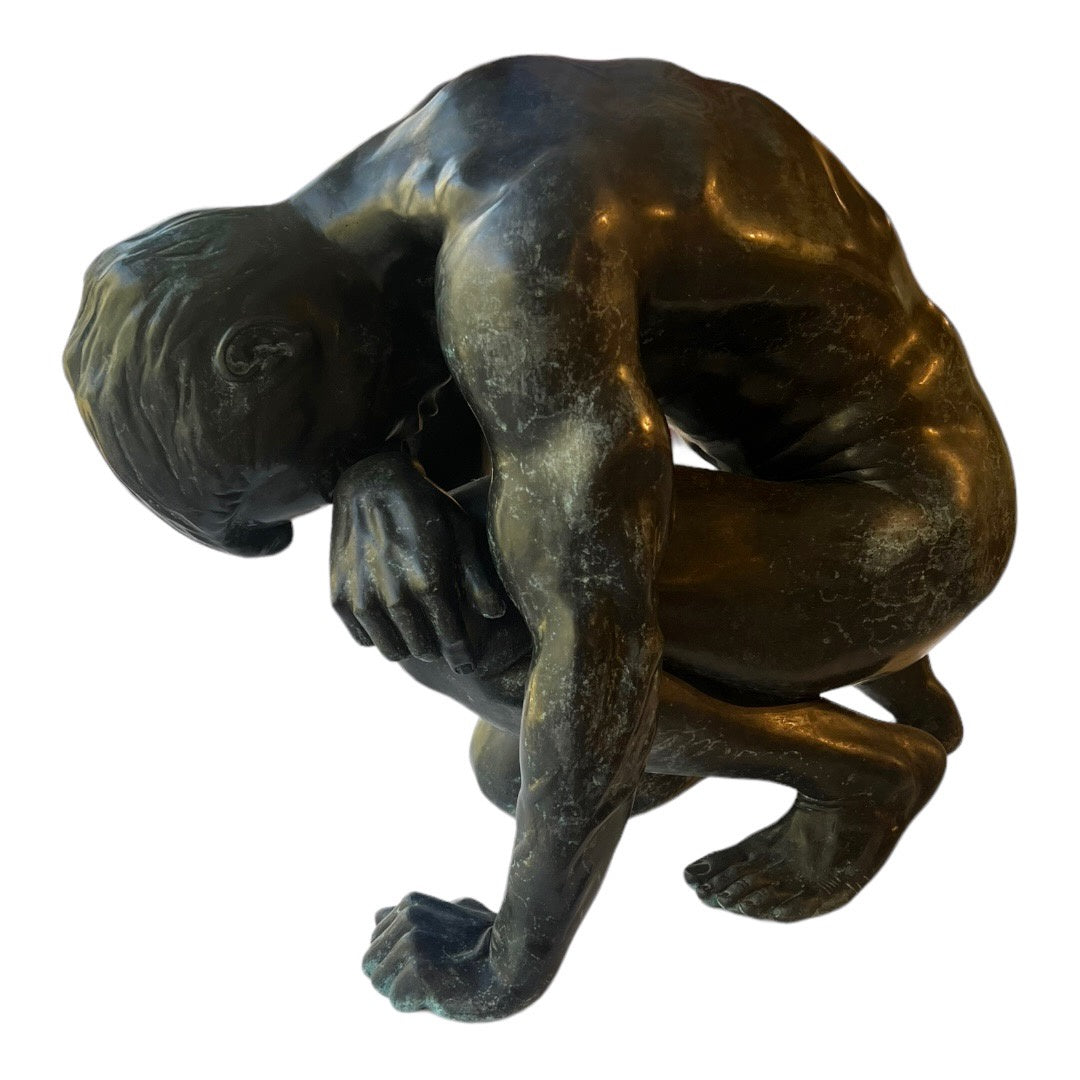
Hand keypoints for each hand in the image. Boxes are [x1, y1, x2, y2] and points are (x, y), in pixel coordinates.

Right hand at [330, 453, 505, 671]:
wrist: (371, 482)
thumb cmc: (426, 508)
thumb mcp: (461, 535)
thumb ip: (477, 580)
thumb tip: (495, 615)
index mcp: (430, 583)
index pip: (452, 641)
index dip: (463, 656)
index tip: (468, 664)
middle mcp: (394, 596)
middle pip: (423, 649)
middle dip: (437, 647)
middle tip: (443, 638)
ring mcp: (362, 598)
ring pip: (392, 651)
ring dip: (407, 644)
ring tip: (417, 629)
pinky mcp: (338, 596)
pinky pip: (363, 638)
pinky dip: (378, 634)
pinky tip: (390, 617)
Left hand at [363, 893, 542, 1020]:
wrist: (515, 961)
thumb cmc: (487, 939)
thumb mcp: (449, 915)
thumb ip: (411, 916)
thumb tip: (377, 915)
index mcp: (410, 904)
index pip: (374, 942)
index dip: (398, 960)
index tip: (431, 958)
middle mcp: (407, 919)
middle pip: (370, 963)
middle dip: (393, 976)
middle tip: (429, 975)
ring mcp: (412, 944)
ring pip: (379, 983)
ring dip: (403, 991)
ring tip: (435, 982)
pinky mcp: (418, 971)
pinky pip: (397, 1000)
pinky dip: (416, 1004)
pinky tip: (441, 992)